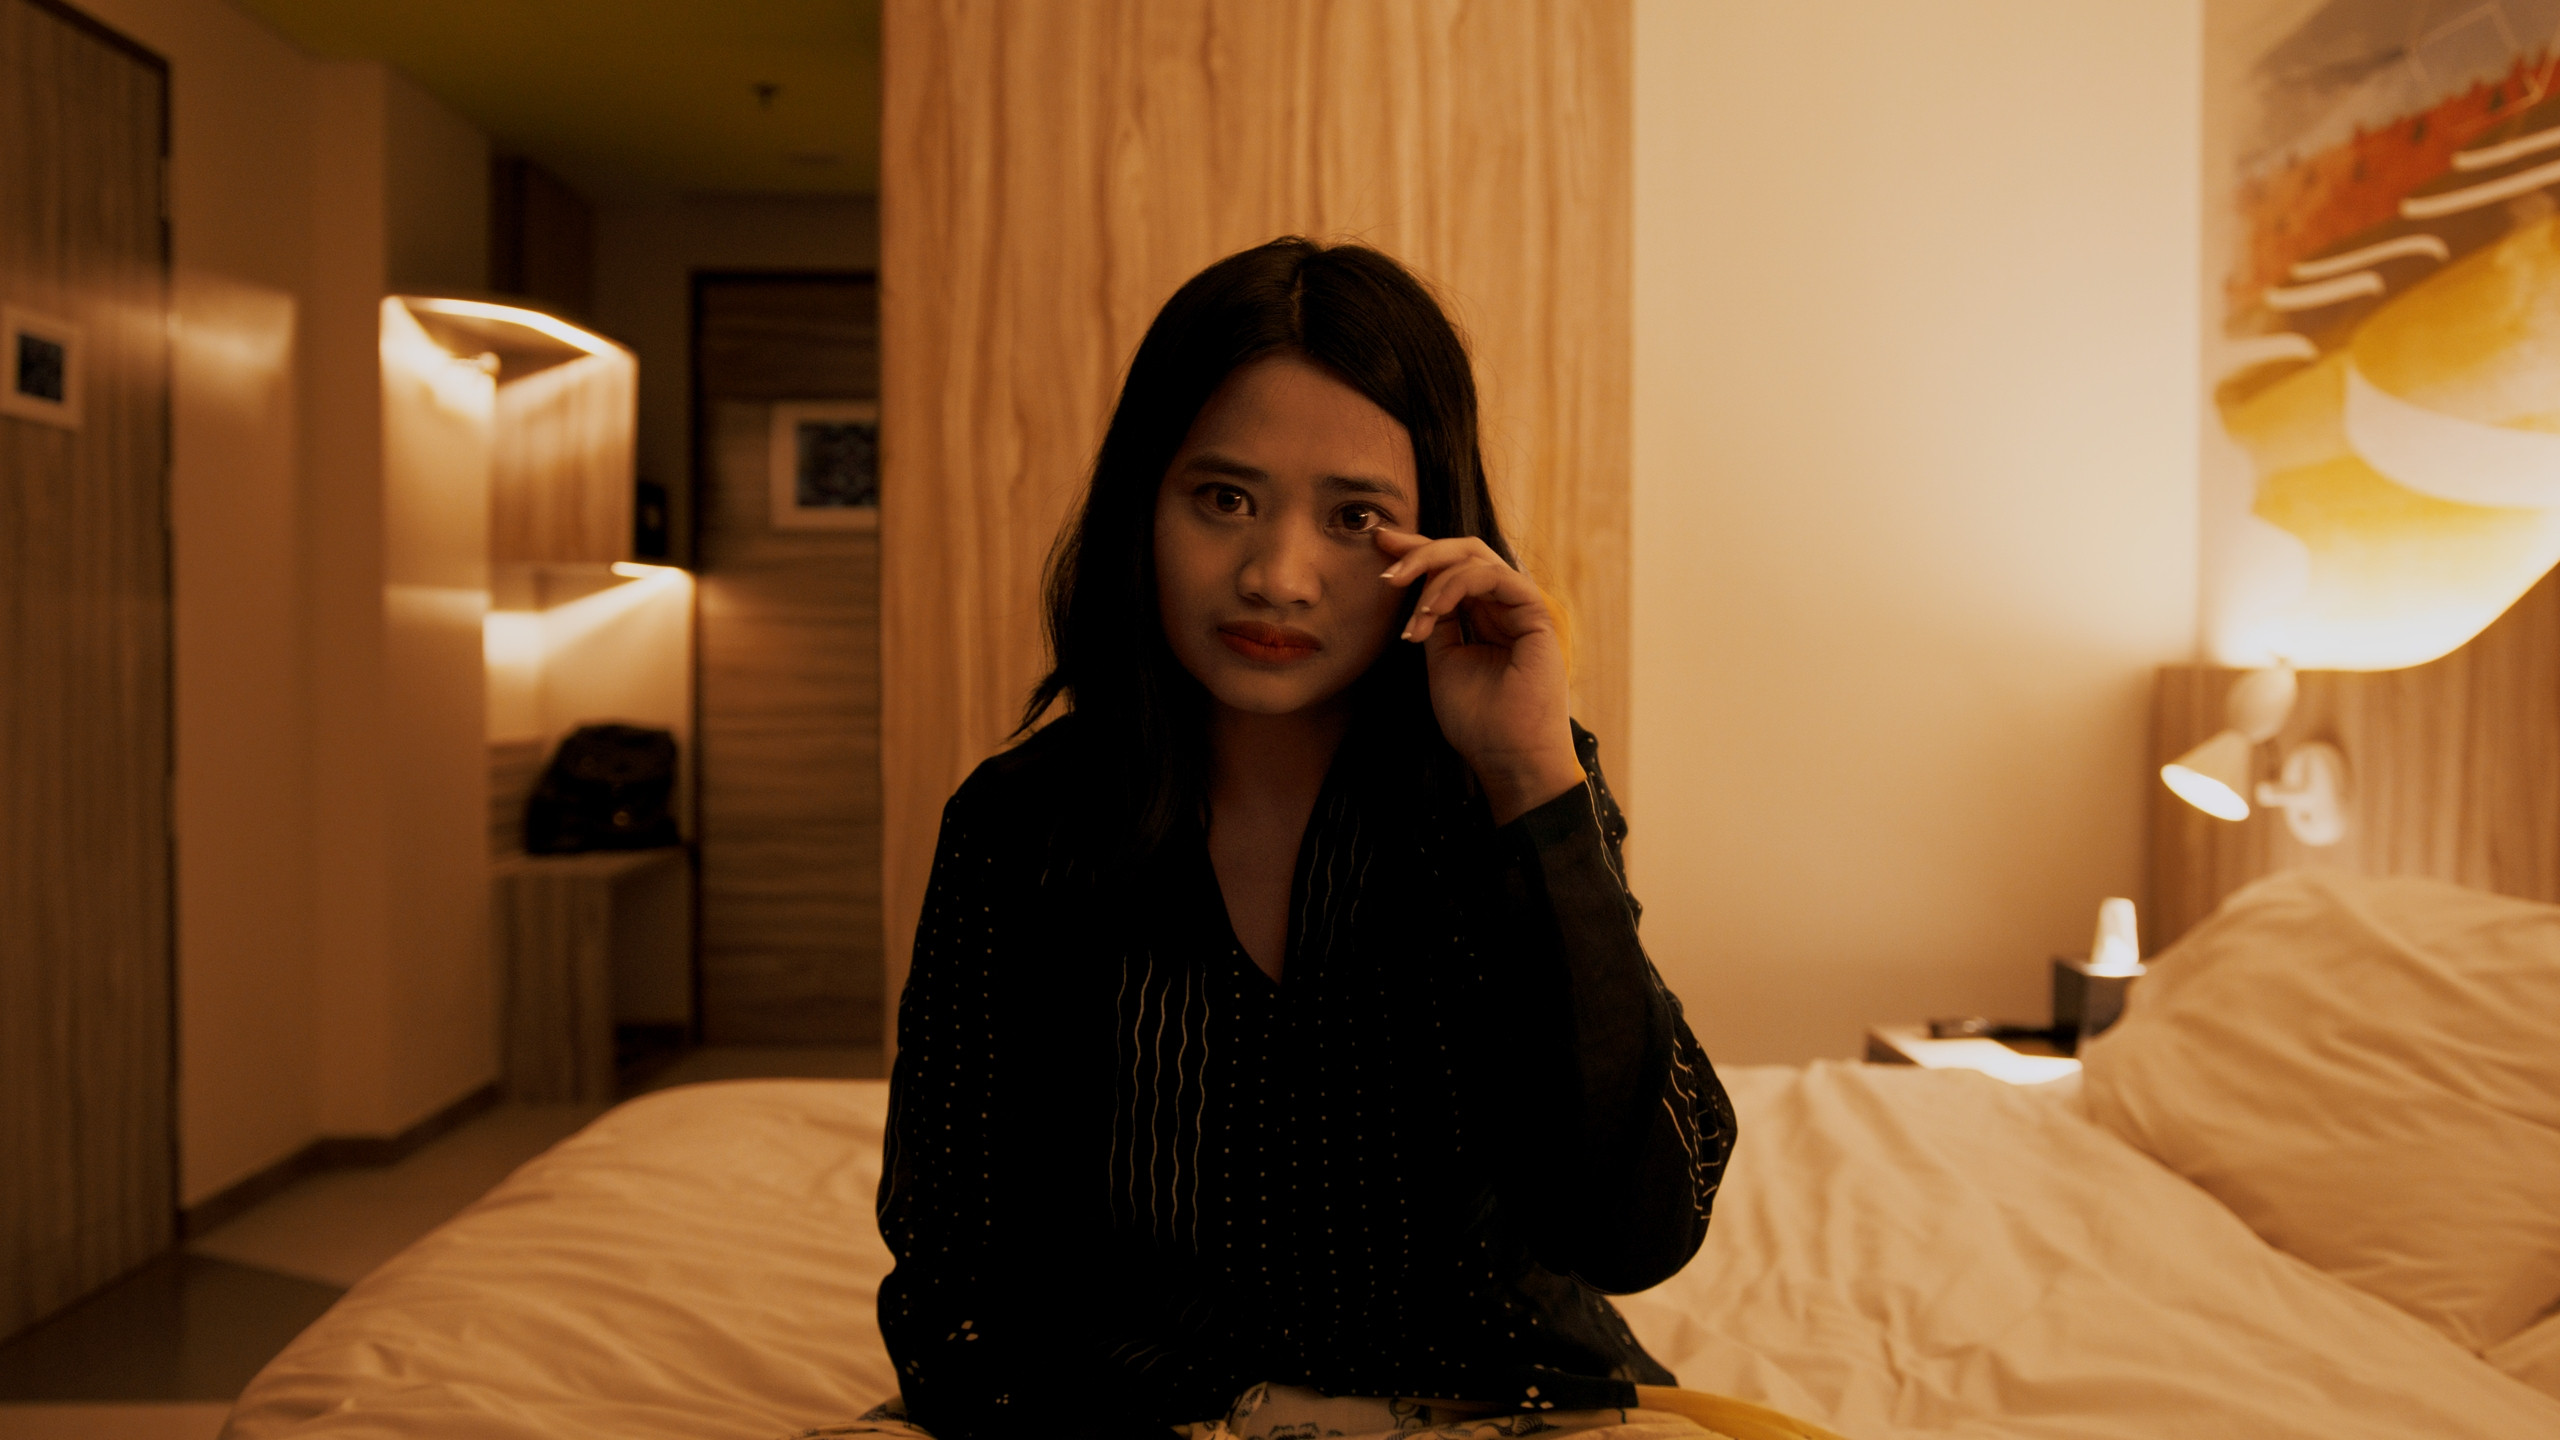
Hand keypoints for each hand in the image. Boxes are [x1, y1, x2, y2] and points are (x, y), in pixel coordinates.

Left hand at [1374, 529, 1585, 823]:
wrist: (1508, 758)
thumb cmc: (1478, 722)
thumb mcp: (1443, 661)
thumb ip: (1437, 622)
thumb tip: (1419, 589)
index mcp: (1485, 616)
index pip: (1451, 571)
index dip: (1417, 554)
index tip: (1379, 545)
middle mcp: (1503, 606)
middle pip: (1463, 553)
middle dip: (1420, 547)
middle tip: (1384, 550)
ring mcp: (1520, 608)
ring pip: (1475, 558)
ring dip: (1430, 570)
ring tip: (1401, 592)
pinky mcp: (1535, 614)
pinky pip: (1492, 577)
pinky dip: (1455, 585)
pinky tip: (1430, 608)